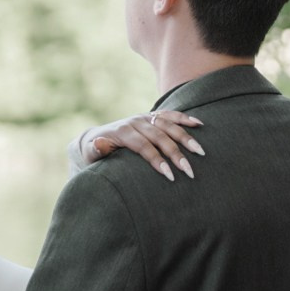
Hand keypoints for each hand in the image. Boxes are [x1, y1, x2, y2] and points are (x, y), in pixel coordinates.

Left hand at [83, 110, 203, 180]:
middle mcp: (135, 122)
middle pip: (159, 136)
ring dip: (185, 138)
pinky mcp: (151, 116)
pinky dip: (185, 118)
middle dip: (175, 153)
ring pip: (168, 125)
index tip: (170, 175)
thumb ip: (96, 149)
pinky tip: (199, 124)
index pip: (143, 146)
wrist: (97, 136)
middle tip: (188, 170)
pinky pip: (170, 115)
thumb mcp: (90, 153)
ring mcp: (144, 117)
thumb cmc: (95, 151)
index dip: (156, 159)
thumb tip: (100, 143)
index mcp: (122, 131)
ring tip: (199, 152)